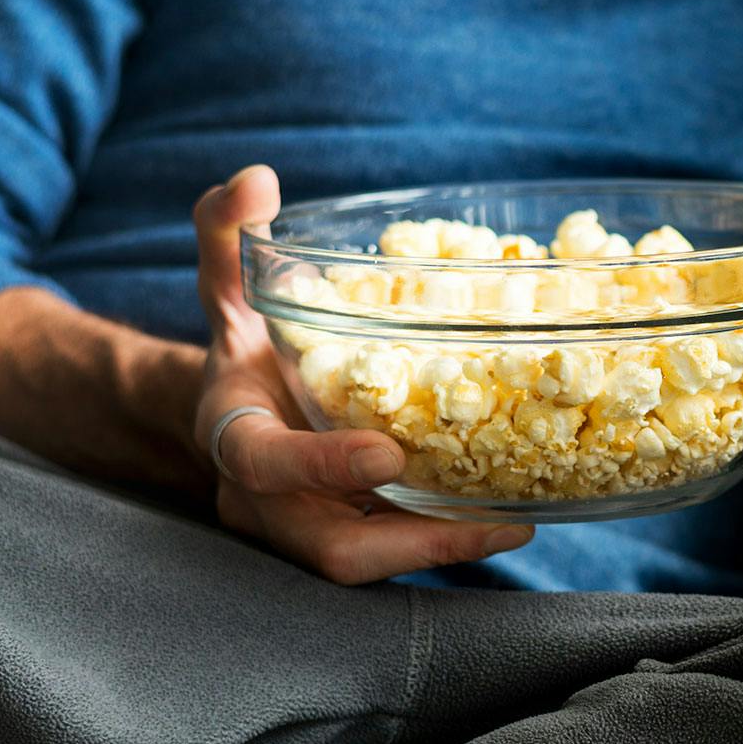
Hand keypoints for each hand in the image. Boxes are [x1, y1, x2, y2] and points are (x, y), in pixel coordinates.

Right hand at [192, 166, 533, 584]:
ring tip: (513, 521)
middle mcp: (266, 502)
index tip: (387, 453)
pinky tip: (507, 515)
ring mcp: (306, 529)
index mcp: (235, 437)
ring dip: (442, 548)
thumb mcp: (230, 293)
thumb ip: (230, 237)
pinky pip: (393, 553)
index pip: (266, 462)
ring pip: (369, 563)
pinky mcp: (346, 539)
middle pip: (328, 549)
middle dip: (409, 541)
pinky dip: (447, 540)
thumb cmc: (241, 352)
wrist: (234, 413)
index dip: (322, 464)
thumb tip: (254, 180)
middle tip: (491, 518)